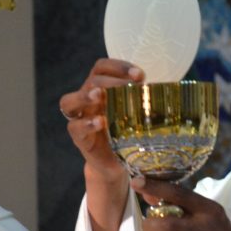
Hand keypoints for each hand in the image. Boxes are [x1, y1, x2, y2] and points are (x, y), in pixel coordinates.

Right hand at [59, 58, 142, 180]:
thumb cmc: (127, 134)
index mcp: (100, 89)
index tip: (139, 75)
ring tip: (99, 95)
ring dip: (85, 95)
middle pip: (91, 81)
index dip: (118, 66)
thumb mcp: (135, 115)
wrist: (116, 164)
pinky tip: (100, 122)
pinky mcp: (79, 138)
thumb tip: (162, 90)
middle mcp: (87, 100)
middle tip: (130, 86)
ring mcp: (80, 119)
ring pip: (69, 101)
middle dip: (110, 81)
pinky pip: (75, 127)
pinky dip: (86, 123)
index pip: (102, 68)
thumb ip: (142, 101)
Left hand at [132, 177, 230, 230]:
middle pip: (166, 223)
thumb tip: (148, 193)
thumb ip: (179, 204)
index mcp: (208, 209)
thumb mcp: (205, 214)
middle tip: (149, 228)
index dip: (155, 187)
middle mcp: (206, 227)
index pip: (178, 193)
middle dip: (150, 225)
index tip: (137, 182)